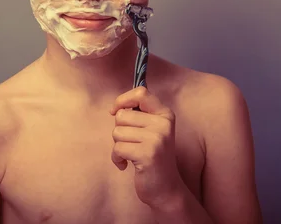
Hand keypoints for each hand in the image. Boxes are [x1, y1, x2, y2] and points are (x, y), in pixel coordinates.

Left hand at [109, 86, 184, 208]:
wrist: (166, 189)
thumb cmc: (152, 158)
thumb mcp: (152, 132)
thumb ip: (139, 116)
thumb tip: (116, 107)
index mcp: (165, 114)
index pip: (141, 93)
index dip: (123, 100)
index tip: (115, 111)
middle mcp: (163, 124)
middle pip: (122, 115)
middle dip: (119, 131)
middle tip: (131, 144)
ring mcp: (157, 138)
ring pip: (117, 132)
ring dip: (117, 146)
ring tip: (131, 155)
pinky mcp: (148, 154)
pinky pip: (117, 148)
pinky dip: (117, 158)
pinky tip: (126, 165)